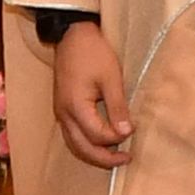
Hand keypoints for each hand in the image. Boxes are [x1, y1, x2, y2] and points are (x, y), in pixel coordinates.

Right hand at [51, 22, 134, 169]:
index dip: (116, 138)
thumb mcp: (110, 78)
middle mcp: (63, 114)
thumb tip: (126, 133)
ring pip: (74, 145)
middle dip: (104, 158)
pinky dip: (86, 144)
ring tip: (115, 156)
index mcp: (75, 106)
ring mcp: (60, 112)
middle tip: (127, 159)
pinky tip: (101, 142)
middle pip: (82, 148)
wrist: (72, 35)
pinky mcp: (62, 109)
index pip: (97, 135)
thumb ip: (117, 107)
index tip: (134, 130)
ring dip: (94, 154)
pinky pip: (72, 135)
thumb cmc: (93, 52)